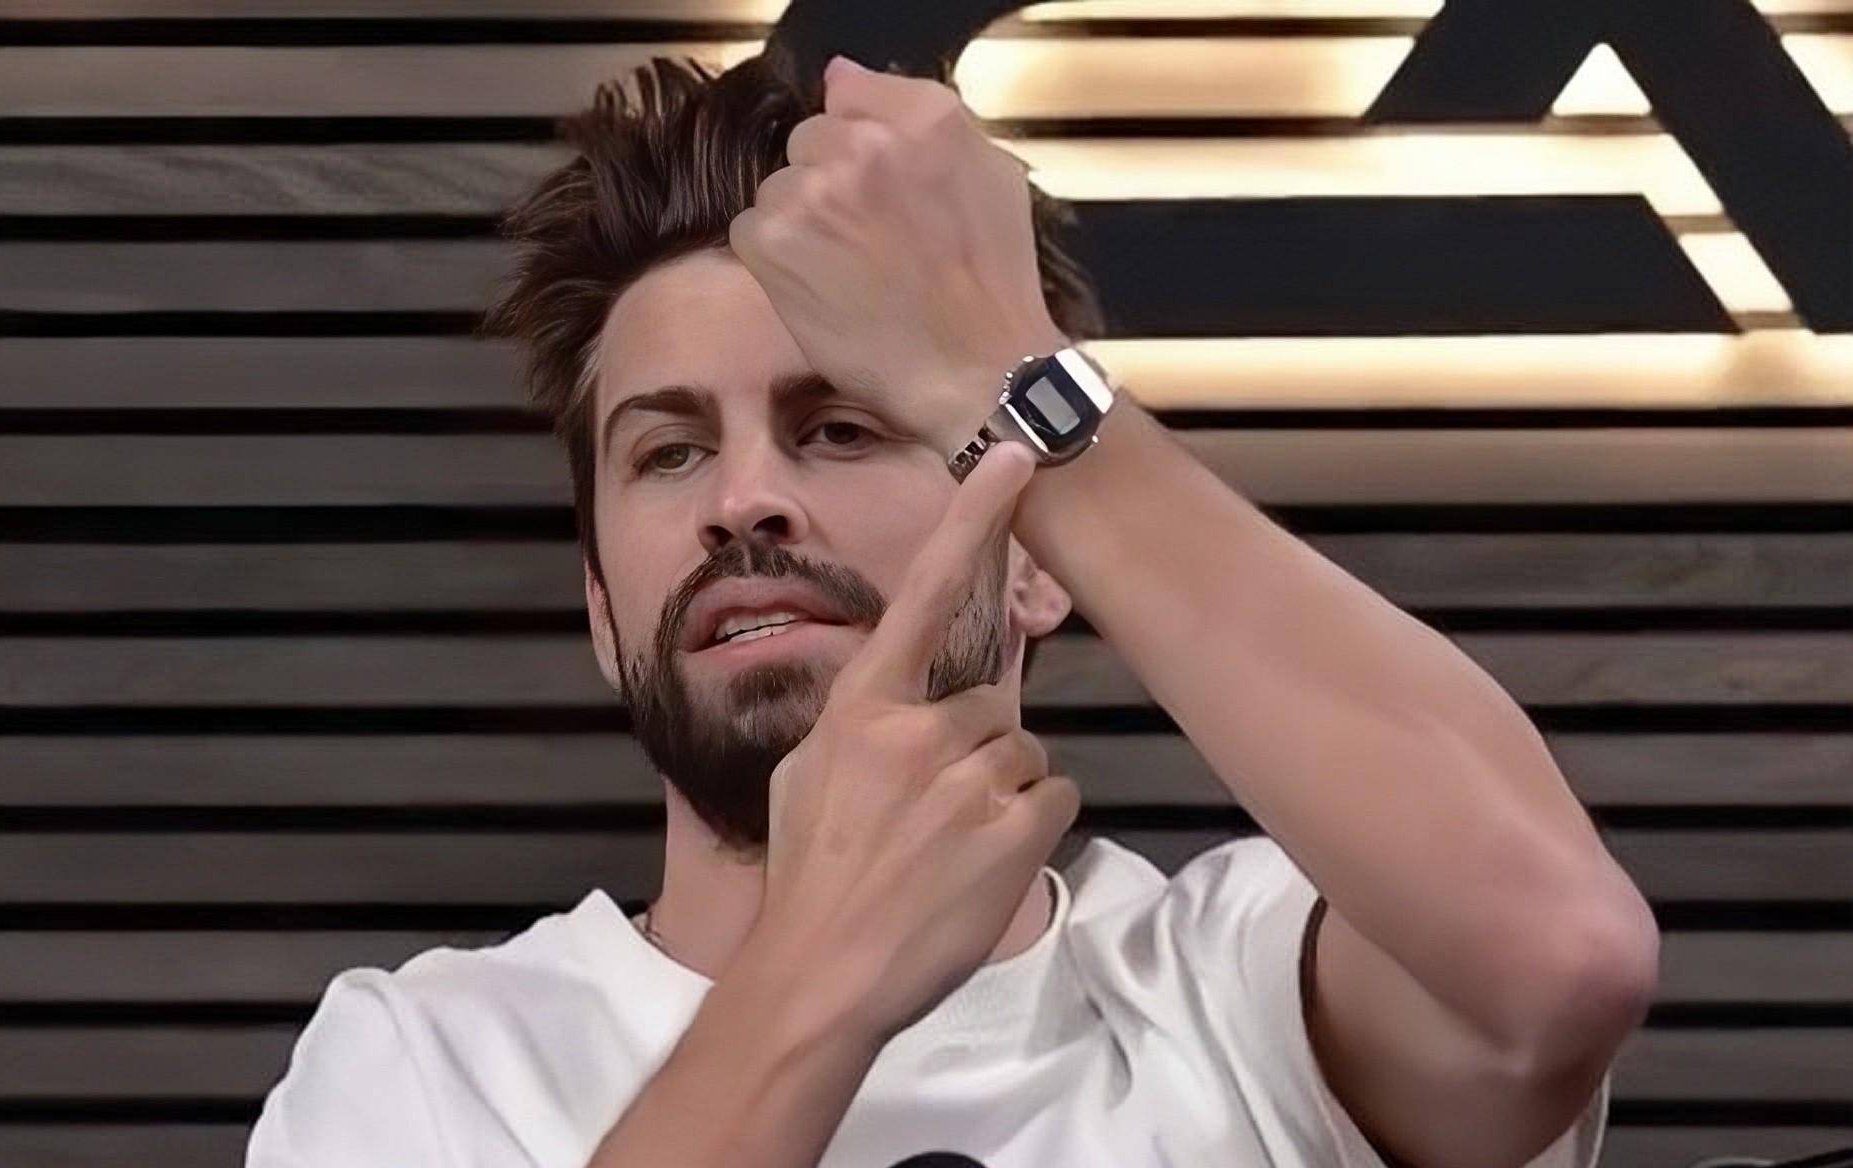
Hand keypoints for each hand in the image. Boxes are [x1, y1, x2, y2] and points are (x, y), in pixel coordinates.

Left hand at [728, 54, 1069, 460]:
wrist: (976, 371)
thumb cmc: (992, 284)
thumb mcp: (990, 175)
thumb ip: (918, 113)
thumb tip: (840, 78)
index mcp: (926, 118)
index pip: (849, 93)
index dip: (860, 144)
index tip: (879, 188)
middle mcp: (865, 144)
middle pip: (810, 140)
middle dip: (831, 183)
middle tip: (872, 240)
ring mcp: (814, 191)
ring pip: (780, 187)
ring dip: (803, 223)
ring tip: (852, 272)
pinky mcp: (774, 241)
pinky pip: (752, 230)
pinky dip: (777, 260)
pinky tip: (823, 290)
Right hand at [747, 441, 1081, 1042]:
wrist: (823, 973)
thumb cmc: (812, 878)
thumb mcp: (809, 776)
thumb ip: (865, 724)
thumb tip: (903, 703)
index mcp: (863, 708)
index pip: (922, 591)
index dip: (969, 518)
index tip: (1010, 453)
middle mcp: (919, 731)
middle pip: (994, 708)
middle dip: (977, 754)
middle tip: (932, 819)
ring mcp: (970, 780)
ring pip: (1026, 755)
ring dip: (1003, 796)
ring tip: (950, 851)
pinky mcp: (1016, 831)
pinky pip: (1054, 799)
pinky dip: (1031, 829)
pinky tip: (980, 867)